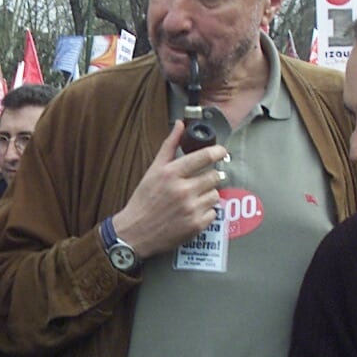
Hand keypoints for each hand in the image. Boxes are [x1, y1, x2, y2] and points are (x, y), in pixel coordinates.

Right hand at [110, 121, 228, 259]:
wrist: (134, 232)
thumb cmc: (143, 200)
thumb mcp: (153, 170)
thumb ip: (170, 146)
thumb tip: (180, 124)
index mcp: (171, 174)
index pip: (204, 157)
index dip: (218, 152)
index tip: (222, 152)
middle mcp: (182, 190)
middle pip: (214, 176)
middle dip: (210, 176)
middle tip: (201, 181)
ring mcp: (190, 209)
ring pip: (215, 194)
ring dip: (208, 194)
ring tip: (194, 198)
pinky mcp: (195, 225)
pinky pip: (213, 213)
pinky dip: (206, 212)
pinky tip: (192, 211)